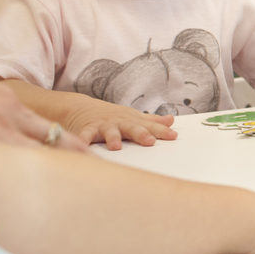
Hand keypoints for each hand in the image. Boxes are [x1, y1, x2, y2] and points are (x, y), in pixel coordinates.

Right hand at [59, 96, 177, 151]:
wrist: (81, 107)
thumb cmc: (112, 116)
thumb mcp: (133, 117)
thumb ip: (152, 121)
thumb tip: (171, 121)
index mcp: (132, 121)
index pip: (150, 127)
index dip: (162, 132)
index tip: (173, 136)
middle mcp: (120, 123)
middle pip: (132, 128)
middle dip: (141, 134)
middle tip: (149, 141)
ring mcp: (103, 126)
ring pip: (109, 132)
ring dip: (113, 138)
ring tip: (116, 146)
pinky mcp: (86, 129)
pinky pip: (84, 136)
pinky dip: (83, 140)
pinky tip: (83, 147)